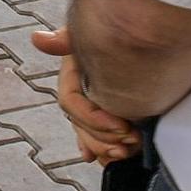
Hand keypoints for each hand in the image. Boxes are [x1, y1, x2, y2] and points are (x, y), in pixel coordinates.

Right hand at [33, 27, 140, 165]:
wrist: (151, 41)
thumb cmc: (118, 33)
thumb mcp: (91, 36)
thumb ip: (66, 39)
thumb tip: (39, 39)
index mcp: (74, 75)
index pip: (70, 103)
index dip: (92, 118)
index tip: (121, 124)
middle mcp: (83, 93)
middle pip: (80, 125)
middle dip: (103, 138)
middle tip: (130, 139)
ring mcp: (97, 107)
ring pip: (89, 137)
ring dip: (105, 148)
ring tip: (127, 149)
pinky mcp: (113, 117)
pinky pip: (102, 142)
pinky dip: (107, 153)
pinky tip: (116, 157)